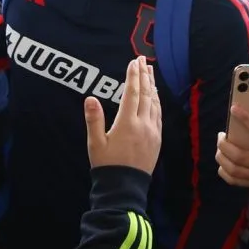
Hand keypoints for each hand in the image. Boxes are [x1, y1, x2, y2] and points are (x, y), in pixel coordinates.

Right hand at [86, 56, 161, 173]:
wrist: (125, 188)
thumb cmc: (107, 165)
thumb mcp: (95, 143)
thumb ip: (94, 119)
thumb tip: (90, 98)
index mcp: (127, 124)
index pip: (131, 93)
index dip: (133, 76)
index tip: (134, 62)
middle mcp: (143, 125)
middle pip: (145, 94)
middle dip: (144, 76)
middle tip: (143, 60)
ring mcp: (152, 132)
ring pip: (154, 103)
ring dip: (152, 86)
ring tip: (150, 73)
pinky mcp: (157, 139)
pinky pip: (158, 115)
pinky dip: (156, 101)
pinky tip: (154, 96)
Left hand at [216, 105, 248, 201]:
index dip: (245, 119)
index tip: (234, 109)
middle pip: (238, 155)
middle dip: (224, 144)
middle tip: (221, 136)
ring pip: (233, 169)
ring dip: (221, 158)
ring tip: (220, 149)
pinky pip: (234, 180)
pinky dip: (224, 172)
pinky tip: (223, 164)